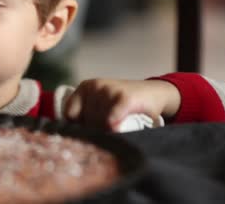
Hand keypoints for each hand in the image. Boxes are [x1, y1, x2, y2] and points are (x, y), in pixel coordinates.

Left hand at [63, 79, 180, 130]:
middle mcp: (94, 86)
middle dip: (97, 132)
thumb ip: (85, 115)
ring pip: (98, 123)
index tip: (90, 132)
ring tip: (117, 131)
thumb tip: (71, 137)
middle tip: (110, 133)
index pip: (70, 115)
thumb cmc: (122, 104)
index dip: (79, 127)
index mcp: (85, 87)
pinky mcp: (125, 98)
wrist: (153, 93)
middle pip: (86, 121)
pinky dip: (112, 127)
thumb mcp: (100, 104)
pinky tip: (115, 130)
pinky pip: (111, 117)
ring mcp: (109, 90)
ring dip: (107, 132)